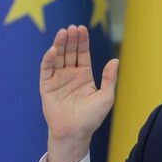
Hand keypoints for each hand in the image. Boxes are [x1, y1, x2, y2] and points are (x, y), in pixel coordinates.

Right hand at [40, 25, 117, 161]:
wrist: (75, 133)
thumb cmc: (91, 118)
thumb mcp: (106, 97)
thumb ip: (109, 78)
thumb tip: (115, 60)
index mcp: (84, 75)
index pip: (82, 53)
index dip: (82, 41)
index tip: (82, 28)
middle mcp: (70, 74)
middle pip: (70, 52)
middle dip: (71, 39)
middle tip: (72, 28)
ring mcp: (58, 79)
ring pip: (58, 57)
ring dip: (60, 45)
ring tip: (63, 33)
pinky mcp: (46, 86)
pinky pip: (46, 70)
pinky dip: (49, 59)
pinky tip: (53, 50)